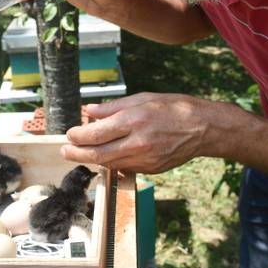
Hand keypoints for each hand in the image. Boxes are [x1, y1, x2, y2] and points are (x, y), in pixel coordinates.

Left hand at [60, 93, 239, 172]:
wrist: (202, 128)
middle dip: (77, 154)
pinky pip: (124, 167)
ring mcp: (145, 159)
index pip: (96, 133)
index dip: (78, 136)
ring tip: (80, 153)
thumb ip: (112, 108)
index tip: (70, 134)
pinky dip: (111, 162)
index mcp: (134, 120)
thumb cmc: (173, 108)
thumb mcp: (141, 99)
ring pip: (109, 164)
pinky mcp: (151, 169)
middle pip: (98, 155)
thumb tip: (88, 111)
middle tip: (65, 151)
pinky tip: (105, 155)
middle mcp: (138, 142)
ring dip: (92, 160)